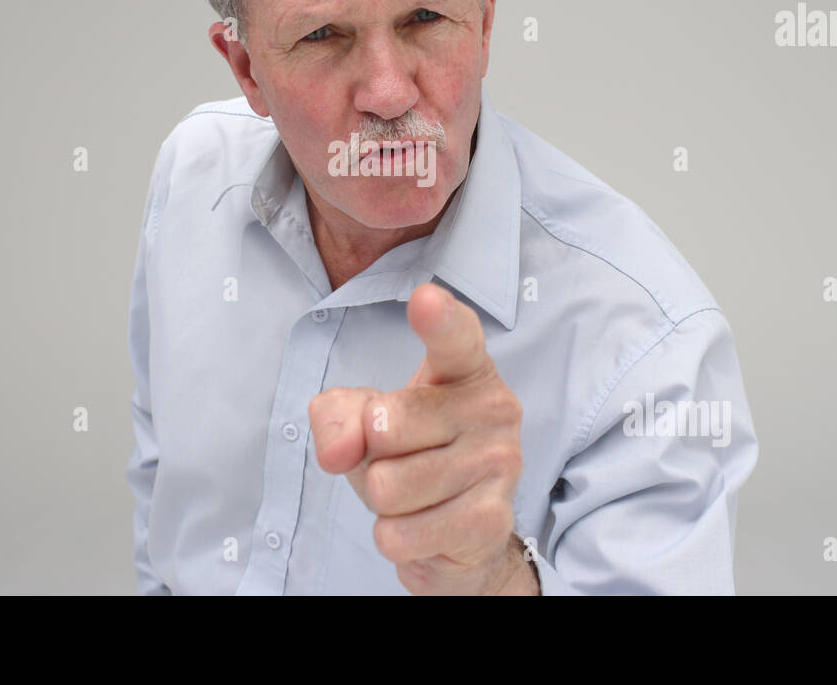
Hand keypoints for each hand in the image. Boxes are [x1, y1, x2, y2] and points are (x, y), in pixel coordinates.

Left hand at [308, 283, 535, 594]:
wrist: (461, 535)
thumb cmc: (411, 457)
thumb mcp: (363, 422)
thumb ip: (337, 414)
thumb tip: (339, 453)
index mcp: (465, 369)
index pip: (455, 337)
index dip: (439, 319)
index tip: (425, 298)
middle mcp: (494, 408)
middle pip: (384, 427)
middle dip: (371, 455)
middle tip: (401, 460)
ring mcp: (500, 464)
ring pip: (387, 487)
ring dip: (383, 503)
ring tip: (415, 496)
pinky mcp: (491, 520)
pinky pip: (400, 533)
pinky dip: (395, 538)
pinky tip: (426, 528)